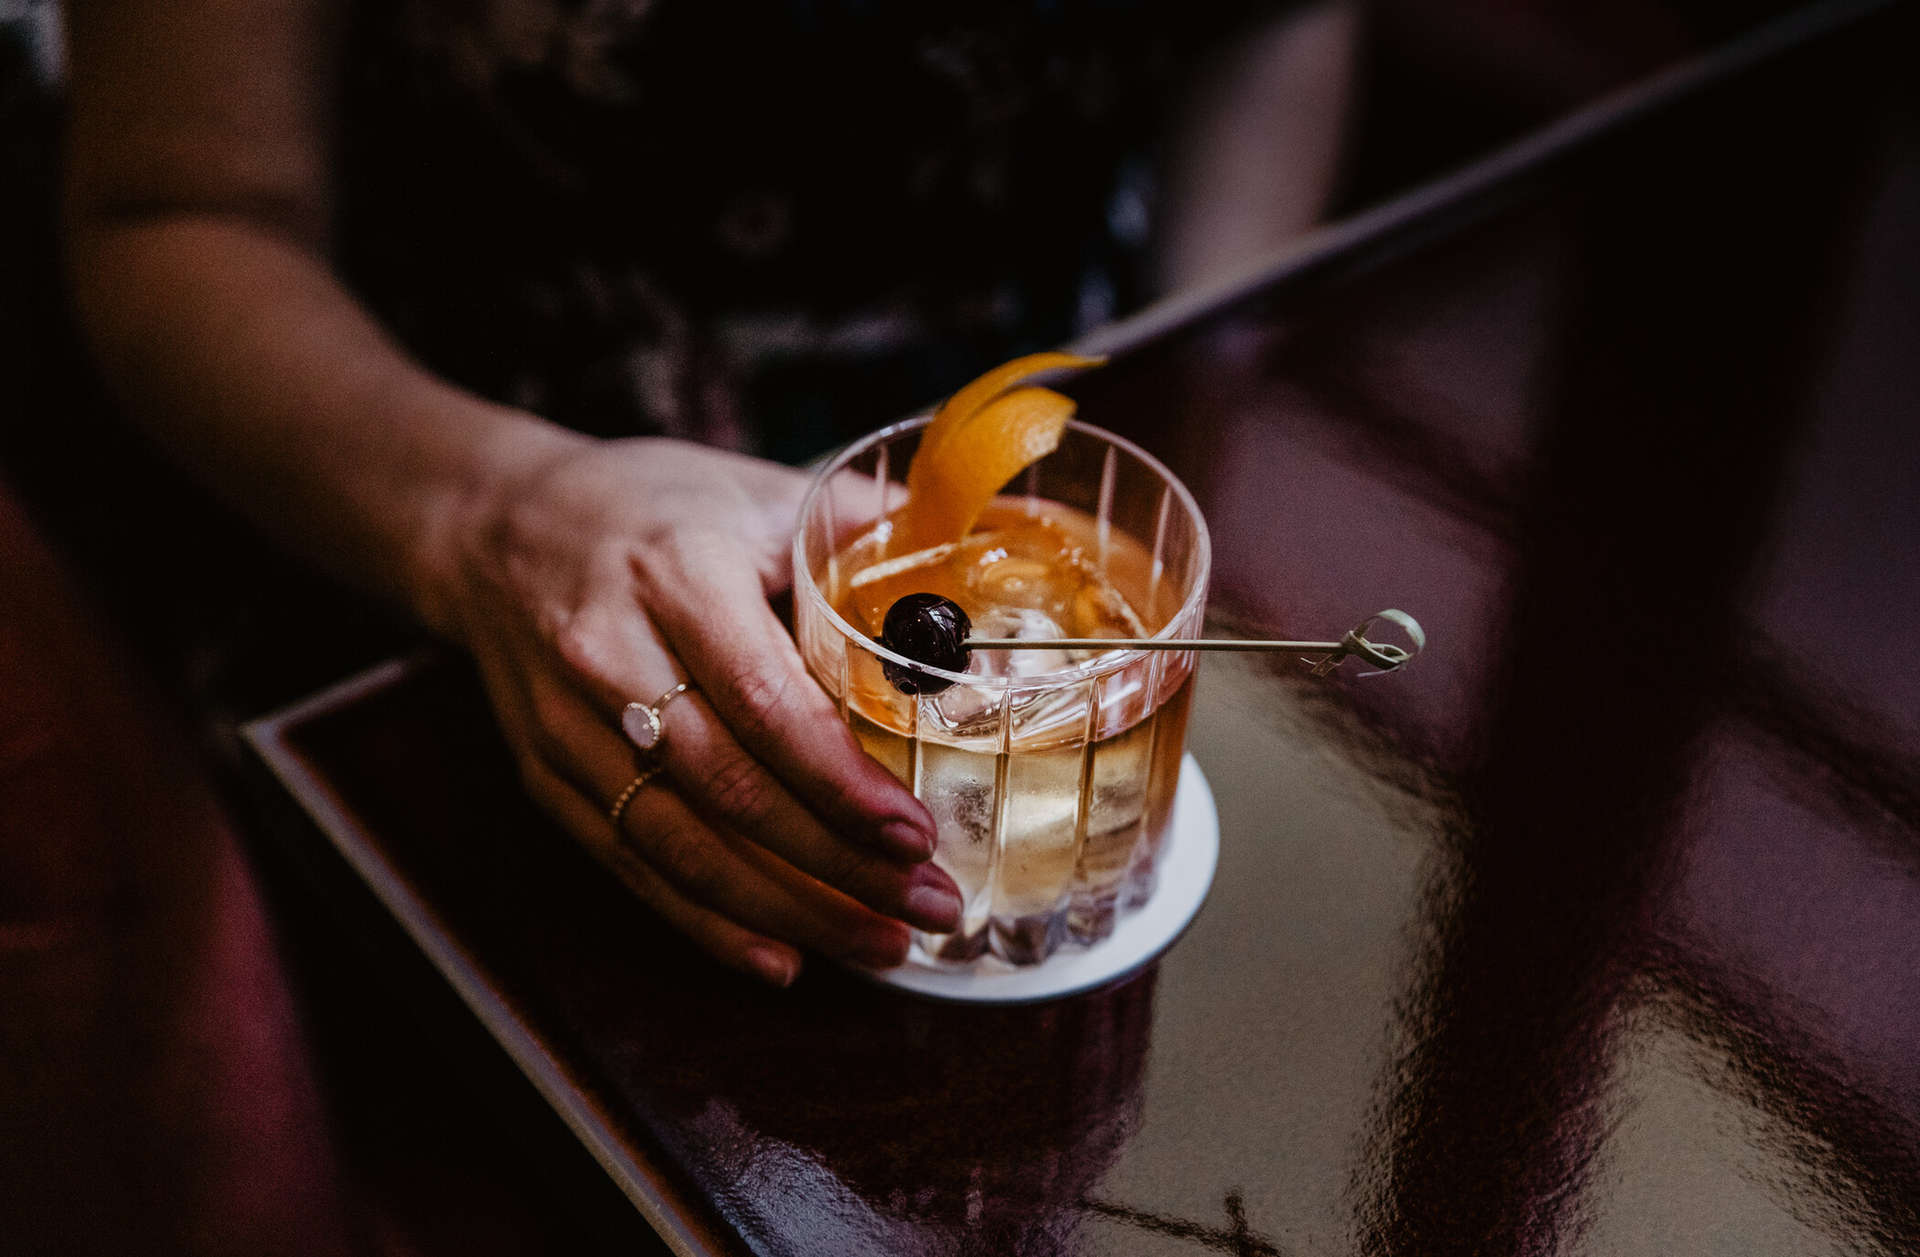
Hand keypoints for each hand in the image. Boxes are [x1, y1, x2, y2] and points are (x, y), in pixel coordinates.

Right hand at [431, 430, 961, 985]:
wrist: (493, 527)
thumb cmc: (646, 505)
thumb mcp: (749, 488)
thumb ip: (859, 526)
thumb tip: (980, 550)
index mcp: (676, 573)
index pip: (764, 701)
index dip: (840, 780)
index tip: (914, 830)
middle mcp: (610, 656)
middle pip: (731, 790)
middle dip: (840, 866)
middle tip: (931, 904)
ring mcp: (568, 727)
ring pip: (682, 846)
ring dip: (790, 911)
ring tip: (882, 943)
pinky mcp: (546, 776)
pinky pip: (631, 867)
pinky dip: (708, 924)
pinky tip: (783, 958)